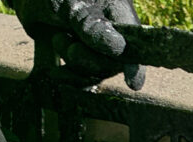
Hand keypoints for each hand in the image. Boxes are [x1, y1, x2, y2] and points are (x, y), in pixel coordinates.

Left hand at [13, 0, 145, 89]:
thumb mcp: (72, 2)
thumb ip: (92, 24)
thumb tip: (117, 48)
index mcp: (119, 15)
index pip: (134, 44)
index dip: (135, 65)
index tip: (132, 83)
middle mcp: (112, 33)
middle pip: (114, 63)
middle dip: (92, 61)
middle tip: (71, 48)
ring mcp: (96, 46)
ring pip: (97, 71)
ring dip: (76, 64)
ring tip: (58, 39)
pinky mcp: (80, 55)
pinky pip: (83, 77)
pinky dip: (70, 77)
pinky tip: (56, 73)